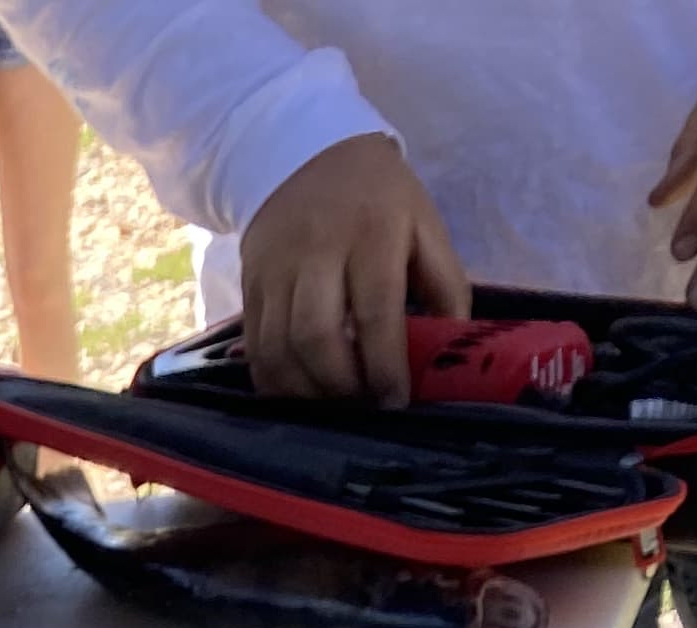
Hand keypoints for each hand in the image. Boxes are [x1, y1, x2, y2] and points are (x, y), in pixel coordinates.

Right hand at [239, 134, 470, 405]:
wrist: (304, 153)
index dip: (385, 368)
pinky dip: (276, 384)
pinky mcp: (248, 286)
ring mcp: (276, 271)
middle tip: (362, 405)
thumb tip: (447, 350)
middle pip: (317, 338)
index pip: (376, 313)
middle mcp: (317, 252)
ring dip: (306, 391)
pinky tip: (300, 392)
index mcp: (372, 234)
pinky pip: (255, 349)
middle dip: (341, 386)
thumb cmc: (377, 197)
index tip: (395, 402)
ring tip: (333, 404)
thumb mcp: (423, 224)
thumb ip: (443, 285)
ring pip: (279, 350)